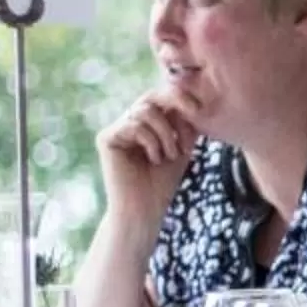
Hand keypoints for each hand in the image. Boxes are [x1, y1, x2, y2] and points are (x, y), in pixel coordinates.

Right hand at [96, 87, 200, 226]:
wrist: (145, 210)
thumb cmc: (164, 182)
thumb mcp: (182, 146)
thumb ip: (185, 122)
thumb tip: (195, 97)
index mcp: (146, 123)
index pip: (163, 97)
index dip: (182, 99)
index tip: (200, 111)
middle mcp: (129, 121)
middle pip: (152, 95)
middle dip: (176, 104)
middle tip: (192, 120)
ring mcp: (116, 128)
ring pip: (145, 110)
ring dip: (165, 132)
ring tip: (170, 155)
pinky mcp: (106, 138)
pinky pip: (133, 124)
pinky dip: (151, 140)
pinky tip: (155, 159)